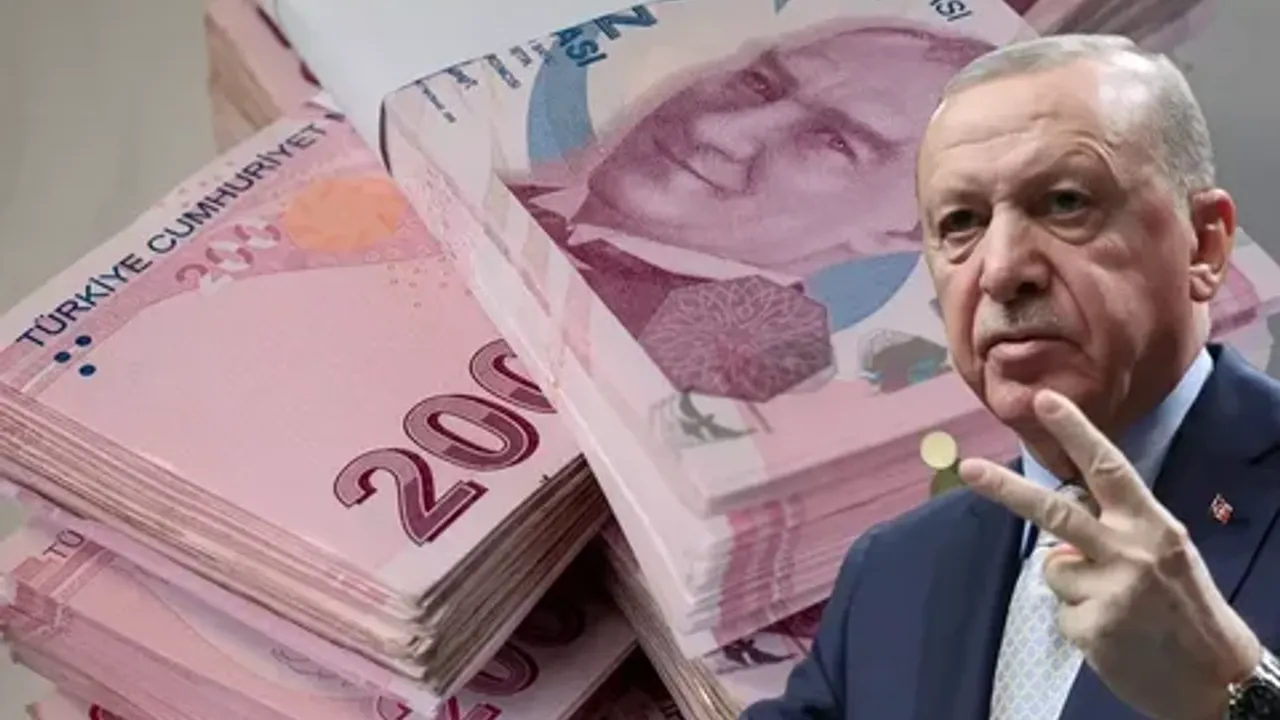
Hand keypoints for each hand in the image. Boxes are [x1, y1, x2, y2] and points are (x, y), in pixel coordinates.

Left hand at [959, 389, 1260, 719]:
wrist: (1219, 681)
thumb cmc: (1189, 611)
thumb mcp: (1168, 555)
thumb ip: (1119, 532)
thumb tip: (1065, 531)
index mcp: (1153, 523)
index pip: (1108, 468)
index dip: (1075, 432)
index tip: (1043, 400)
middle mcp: (1131, 549)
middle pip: (1054, 512)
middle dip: (1006, 489)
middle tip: (968, 468)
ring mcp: (1110, 589)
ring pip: (1055, 569)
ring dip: (1073, 586)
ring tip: (1117, 608)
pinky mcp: (1092, 626)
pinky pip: (1061, 613)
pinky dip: (1081, 624)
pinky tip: (1114, 636)